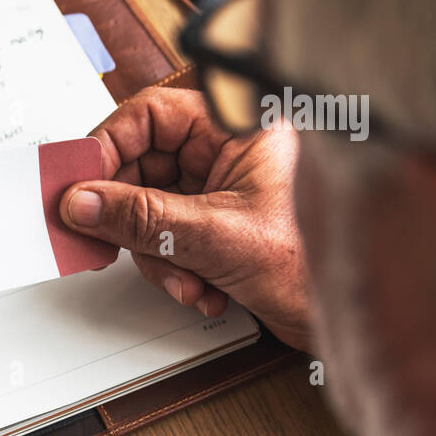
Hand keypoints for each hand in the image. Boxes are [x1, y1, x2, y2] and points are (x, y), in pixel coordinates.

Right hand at [58, 87, 312, 350]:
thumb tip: (87, 202)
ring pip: (150, 209)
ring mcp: (223, 191)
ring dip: (157, 254)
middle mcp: (230, 152)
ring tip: (184, 278)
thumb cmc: (322, 263)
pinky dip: (174, 268)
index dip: (108, 148)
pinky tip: (201, 287)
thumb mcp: (217, 237)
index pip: (151, 116)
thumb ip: (143, 218)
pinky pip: (168, 238)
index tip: (79, 183)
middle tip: (103, 238)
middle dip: (132, 217)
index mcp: (240, 126)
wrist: (356, 320)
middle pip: (143, 166)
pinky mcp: (219, 227)